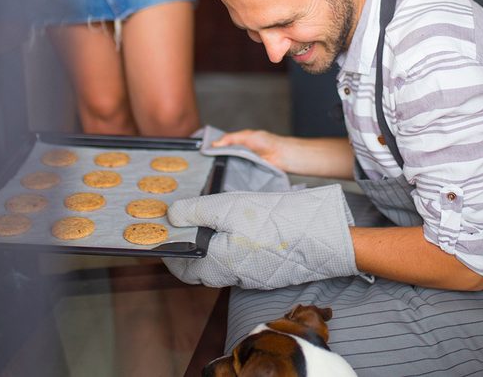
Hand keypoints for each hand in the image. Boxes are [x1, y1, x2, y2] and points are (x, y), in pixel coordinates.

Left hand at [163, 185, 359, 288]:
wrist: (318, 237)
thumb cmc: (272, 221)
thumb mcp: (228, 207)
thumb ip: (196, 212)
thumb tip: (170, 216)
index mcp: (217, 264)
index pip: (183, 268)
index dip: (170, 253)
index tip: (164, 237)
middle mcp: (232, 276)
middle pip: (201, 268)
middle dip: (190, 251)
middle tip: (186, 227)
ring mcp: (252, 275)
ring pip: (221, 265)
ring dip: (211, 248)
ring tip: (210, 224)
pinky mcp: (267, 270)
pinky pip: (240, 261)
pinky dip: (231, 248)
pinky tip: (238, 228)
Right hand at [210, 129, 291, 169]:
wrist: (280, 155)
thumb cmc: (267, 142)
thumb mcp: (246, 135)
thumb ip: (230, 138)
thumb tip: (215, 144)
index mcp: (238, 143)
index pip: (221, 146)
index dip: (212, 148)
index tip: (202, 152)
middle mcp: (238, 154)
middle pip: (222, 157)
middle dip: (215, 159)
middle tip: (206, 162)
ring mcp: (242, 164)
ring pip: (227, 167)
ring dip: (222, 168)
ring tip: (215, 169)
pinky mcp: (246, 174)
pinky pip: (235, 175)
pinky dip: (231, 175)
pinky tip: (226, 175)